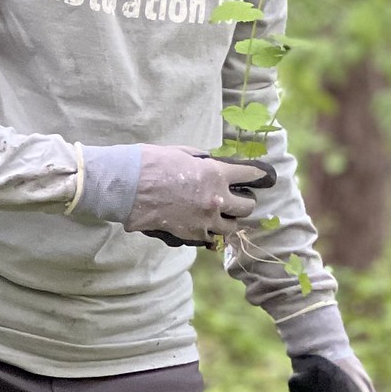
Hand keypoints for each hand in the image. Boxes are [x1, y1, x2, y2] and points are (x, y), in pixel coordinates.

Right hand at [126, 148, 274, 245]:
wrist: (128, 187)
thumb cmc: (151, 163)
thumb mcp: (182, 153)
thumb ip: (203, 161)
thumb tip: (212, 164)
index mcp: (216, 174)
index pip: (250, 176)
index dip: (258, 176)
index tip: (262, 177)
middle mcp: (216, 199)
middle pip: (247, 206)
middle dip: (245, 201)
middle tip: (238, 198)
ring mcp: (205, 220)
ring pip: (232, 227)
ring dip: (230, 220)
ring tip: (222, 215)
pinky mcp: (191, 234)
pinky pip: (211, 238)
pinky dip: (211, 233)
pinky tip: (205, 226)